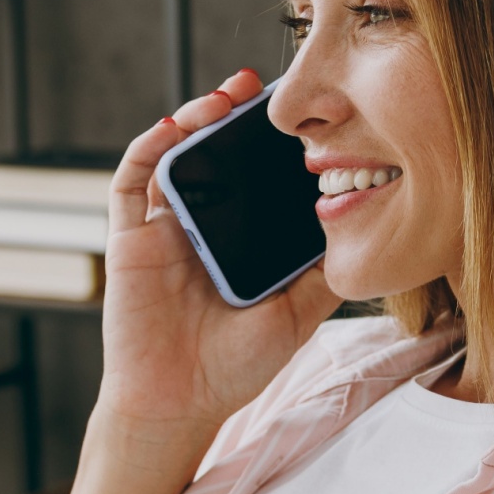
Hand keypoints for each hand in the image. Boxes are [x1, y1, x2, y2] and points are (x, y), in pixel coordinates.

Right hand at [98, 68, 341, 440]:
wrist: (180, 406)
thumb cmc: (233, 368)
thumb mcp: (297, 314)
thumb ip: (322, 272)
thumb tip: (364, 227)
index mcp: (234, 240)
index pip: (250, 176)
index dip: (268, 143)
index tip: (300, 116)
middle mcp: (197, 227)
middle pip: (211, 155)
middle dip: (233, 115)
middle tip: (262, 87)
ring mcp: (162, 231)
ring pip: (173, 156)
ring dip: (195, 118)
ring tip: (225, 96)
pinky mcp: (128, 240)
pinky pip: (132, 183)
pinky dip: (150, 147)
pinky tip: (176, 125)